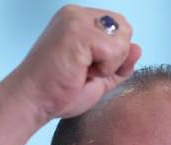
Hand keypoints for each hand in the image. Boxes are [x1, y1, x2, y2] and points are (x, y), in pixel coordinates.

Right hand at [10, 5, 140, 119]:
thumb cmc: (57, 93)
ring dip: (109, 63)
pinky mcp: (78, 33)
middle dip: (115, 57)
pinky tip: (82, 72)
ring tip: (82, 72)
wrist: (32, 102)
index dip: (114, 54)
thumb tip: (138, 48)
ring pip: (122, 38)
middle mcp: (76, 14)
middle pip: (124, 28)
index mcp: (78, 20)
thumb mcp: (97, 77)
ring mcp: (76, 20)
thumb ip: (119, 64)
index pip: (118, 28)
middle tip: (86, 71)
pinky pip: (114, 50)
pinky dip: (104, 68)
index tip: (89, 70)